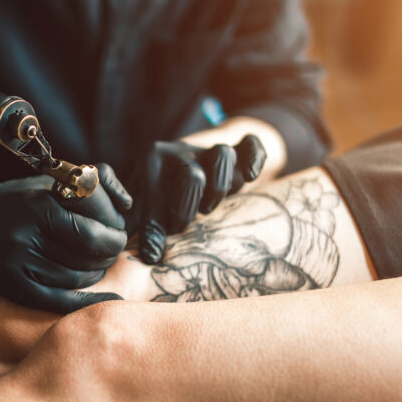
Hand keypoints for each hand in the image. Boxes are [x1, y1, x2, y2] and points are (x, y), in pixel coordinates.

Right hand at [0, 163, 132, 313]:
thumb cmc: (26, 201)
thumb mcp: (55, 181)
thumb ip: (97, 181)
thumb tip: (128, 204)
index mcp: (40, 207)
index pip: (90, 234)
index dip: (113, 240)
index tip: (120, 237)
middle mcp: (25, 236)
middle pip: (85, 259)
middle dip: (106, 257)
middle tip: (110, 252)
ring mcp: (17, 263)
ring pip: (75, 280)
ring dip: (94, 275)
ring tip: (96, 265)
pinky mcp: (11, 285)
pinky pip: (58, 301)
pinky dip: (87, 302)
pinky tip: (108, 297)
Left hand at [129, 135, 265, 263]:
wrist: (174, 163)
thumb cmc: (156, 193)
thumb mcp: (147, 207)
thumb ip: (149, 228)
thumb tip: (152, 257)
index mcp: (152, 158)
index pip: (156, 189)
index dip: (160, 222)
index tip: (162, 243)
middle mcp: (180, 149)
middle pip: (191, 177)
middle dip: (187, 209)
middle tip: (180, 227)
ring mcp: (209, 149)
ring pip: (222, 156)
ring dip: (218, 189)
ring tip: (206, 210)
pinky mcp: (235, 151)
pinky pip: (250, 144)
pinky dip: (254, 157)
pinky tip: (251, 176)